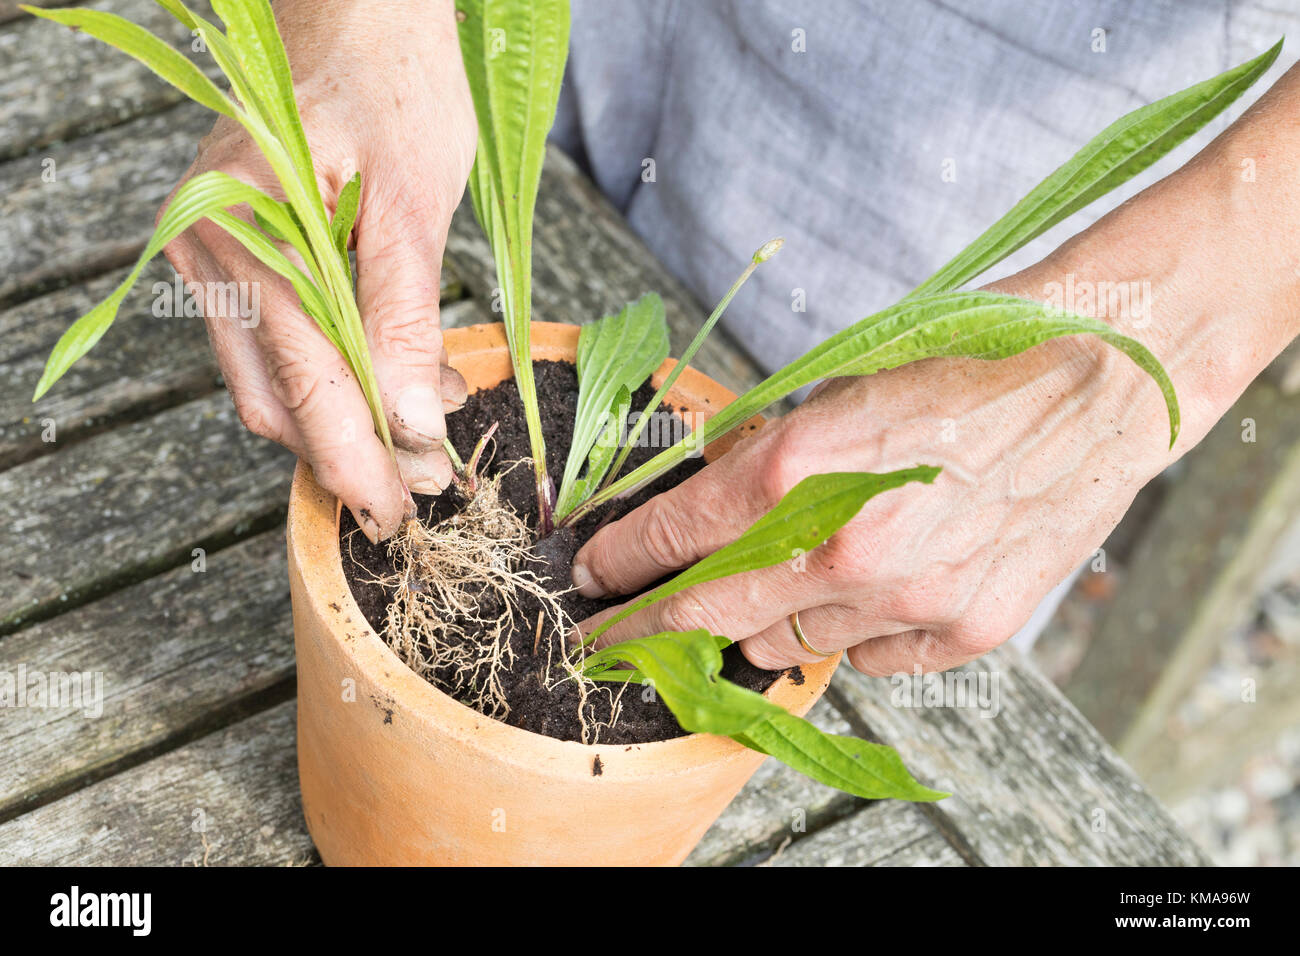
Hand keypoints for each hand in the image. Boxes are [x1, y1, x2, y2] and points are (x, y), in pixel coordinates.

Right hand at [159, 0, 474, 541]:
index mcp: (245, 237)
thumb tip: (411, 426)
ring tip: (426, 436)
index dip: (355, 462)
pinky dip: (340, 374)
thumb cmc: (395, 82)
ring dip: (349, 418)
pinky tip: (402, 383)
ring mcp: (220, 250)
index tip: (398, 515)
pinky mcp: (245, 249)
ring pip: (278, 378)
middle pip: (277, 398)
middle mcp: (213, 250)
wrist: (363, 10)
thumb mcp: (414, 203)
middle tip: (422, 489)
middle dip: (351, 453)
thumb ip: (406, 320)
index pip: (305, 387)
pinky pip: (284, 339)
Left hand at [571, 324, 1169, 675]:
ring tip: (781, 582)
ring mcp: (908, 600)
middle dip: (648, 629)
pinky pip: (870, 657)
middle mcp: (845, 549)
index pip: (672, 539)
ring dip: (763, 621)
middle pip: (709, 617)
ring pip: (787, 645)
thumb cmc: (963, 365)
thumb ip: (760, 455)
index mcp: (799, 470)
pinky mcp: (965, 629)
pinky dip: (854, 630)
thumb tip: (698, 500)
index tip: (591, 579)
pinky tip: (872, 588)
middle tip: (613, 637)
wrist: (1097, 377)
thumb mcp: (836, 388)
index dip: (618, 564)